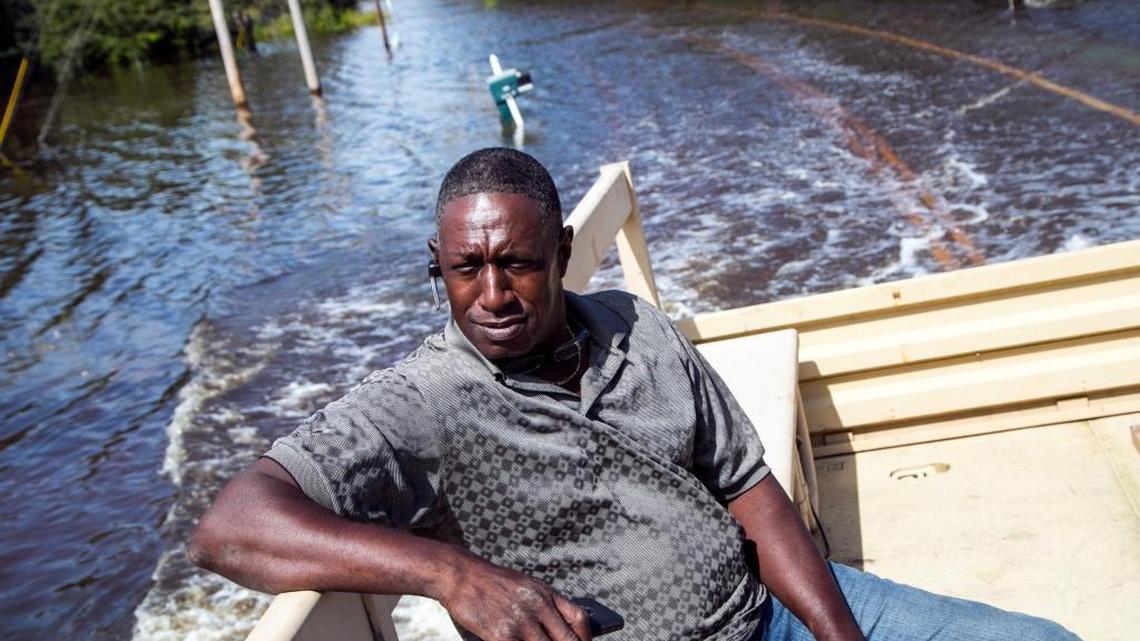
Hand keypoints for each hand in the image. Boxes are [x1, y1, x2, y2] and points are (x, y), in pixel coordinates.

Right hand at [435, 552, 591, 640]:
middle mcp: (537, 606)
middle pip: (567, 640)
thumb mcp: (525, 586)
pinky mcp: (502, 636)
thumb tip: (563, 629)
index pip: (578, 618)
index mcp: (545, 592)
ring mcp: (520, 622)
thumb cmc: (493, 583)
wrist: (461, 576)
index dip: (585, 637)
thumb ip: (545, 605)